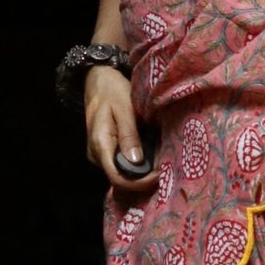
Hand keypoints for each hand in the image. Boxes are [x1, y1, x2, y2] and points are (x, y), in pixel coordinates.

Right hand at [84, 63, 157, 195]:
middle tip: (167, 165)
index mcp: (101, 145)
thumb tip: (137, 162)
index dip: (139, 183)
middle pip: (122, 178)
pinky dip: (139, 162)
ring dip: (143, 169)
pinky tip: (152, 152)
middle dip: (145, 177)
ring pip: (123, 172)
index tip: (160, 175)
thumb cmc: (112, 91)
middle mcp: (97, 155)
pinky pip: (123, 163)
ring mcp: (101, 154)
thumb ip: (129, 134)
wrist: (98, 81)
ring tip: (162, 157)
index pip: (117, 178)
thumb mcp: (124, 108)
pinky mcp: (107, 151)